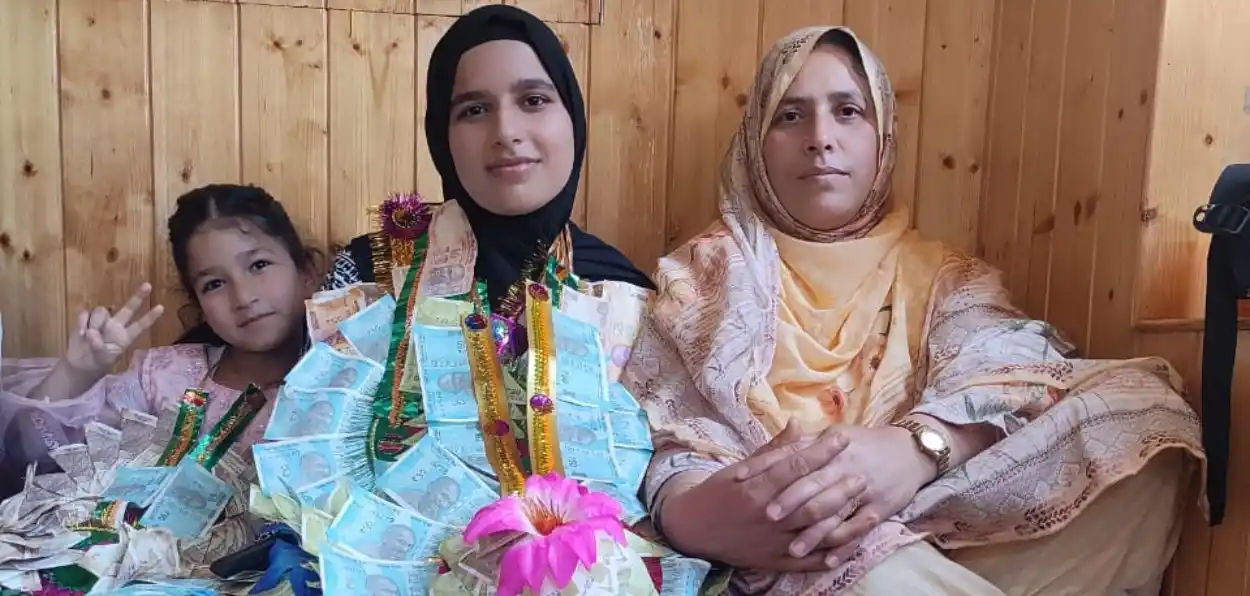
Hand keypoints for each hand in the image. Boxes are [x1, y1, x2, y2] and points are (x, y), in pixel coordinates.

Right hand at [64, 282, 164, 374]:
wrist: (81, 362)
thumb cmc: (98, 360)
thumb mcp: (102, 358)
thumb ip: (98, 346)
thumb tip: (91, 333)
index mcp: (125, 336)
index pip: (140, 325)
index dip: (150, 317)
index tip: (161, 307)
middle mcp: (116, 325)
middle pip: (128, 308)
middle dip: (138, 297)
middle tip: (148, 285)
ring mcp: (102, 320)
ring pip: (101, 311)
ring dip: (95, 323)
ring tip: (88, 337)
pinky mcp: (86, 319)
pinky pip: (85, 313)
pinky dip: (82, 322)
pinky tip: (81, 334)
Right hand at [661, 422, 865, 571]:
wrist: (692, 529)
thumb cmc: (716, 493)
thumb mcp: (738, 467)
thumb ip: (772, 450)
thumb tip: (798, 423)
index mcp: (756, 489)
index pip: (794, 467)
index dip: (820, 452)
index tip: (842, 439)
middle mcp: (767, 516)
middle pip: (811, 502)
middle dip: (840, 488)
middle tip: (863, 474)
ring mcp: (772, 542)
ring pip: (816, 534)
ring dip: (845, 523)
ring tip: (871, 512)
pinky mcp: (774, 561)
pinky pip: (807, 561)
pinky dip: (830, 556)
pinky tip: (851, 547)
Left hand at [735, 423, 933, 565]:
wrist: (909, 450)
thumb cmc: (863, 443)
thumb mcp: (833, 436)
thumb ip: (802, 442)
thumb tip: (771, 443)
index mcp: (828, 447)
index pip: (791, 457)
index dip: (766, 467)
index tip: (742, 480)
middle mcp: (843, 467)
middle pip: (813, 485)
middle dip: (790, 501)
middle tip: (767, 516)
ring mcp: (862, 489)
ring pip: (834, 513)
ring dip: (813, 533)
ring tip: (792, 549)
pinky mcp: (878, 507)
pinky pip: (859, 530)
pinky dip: (844, 546)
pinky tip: (828, 560)